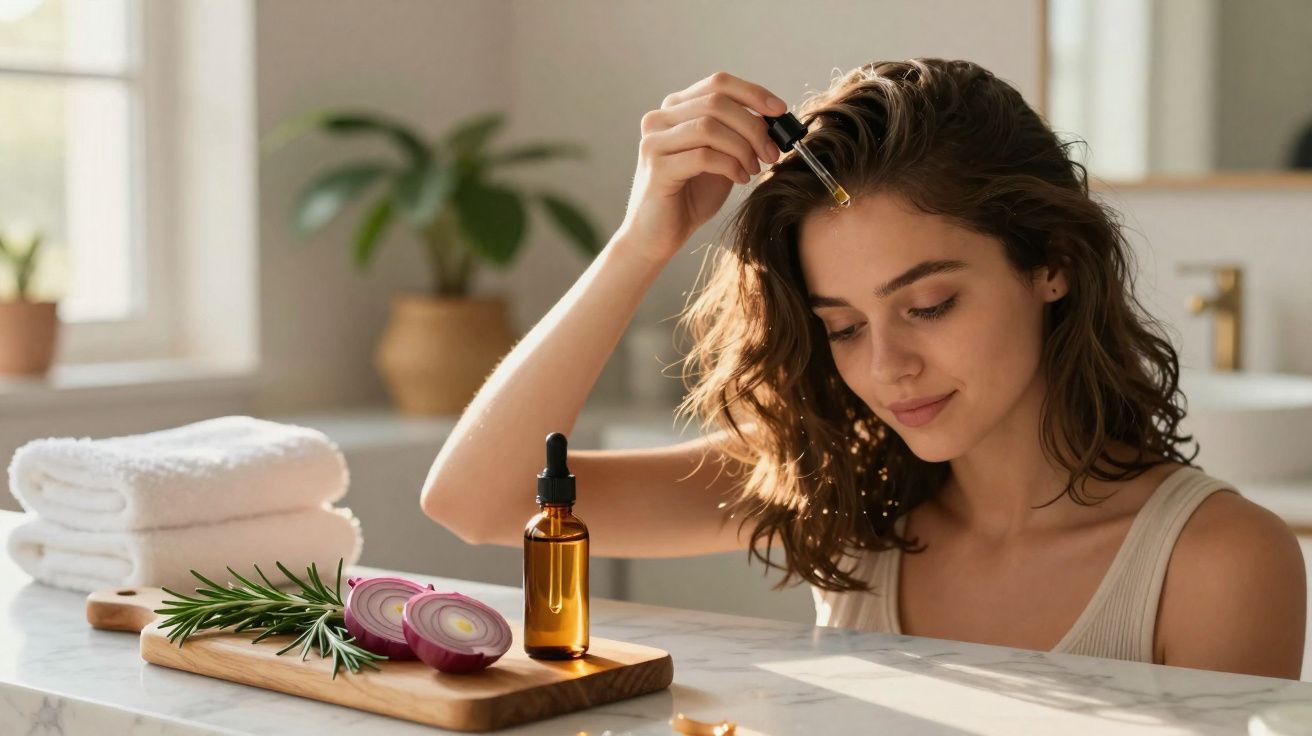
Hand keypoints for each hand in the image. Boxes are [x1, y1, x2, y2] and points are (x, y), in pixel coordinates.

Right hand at [618, 71, 786, 261]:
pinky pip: (703, 156)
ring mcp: (654, 142)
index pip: (718, 83)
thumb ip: (737, 134)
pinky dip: (729, 165)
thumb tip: (772, 118)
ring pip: (709, 127)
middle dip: (753, 127)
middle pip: (717, 102)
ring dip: (742, 147)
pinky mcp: (657, 168)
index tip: (780, 111)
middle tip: (771, 152)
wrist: (658, 236)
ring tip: (753, 169)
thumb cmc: (690, 197)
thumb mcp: (721, 157)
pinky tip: (739, 179)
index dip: (753, 93)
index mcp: (676, 109)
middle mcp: (660, 119)